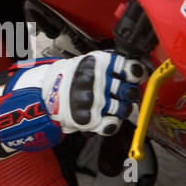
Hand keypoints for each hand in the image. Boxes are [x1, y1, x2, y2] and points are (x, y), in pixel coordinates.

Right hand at [0, 52, 146, 151]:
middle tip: (123, 94)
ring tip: (112, 107)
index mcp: (98, 63)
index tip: (135, 77)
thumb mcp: (89, 61)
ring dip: (122, 109)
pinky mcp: (88, 119)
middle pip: (130, 91)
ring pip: (124, 109)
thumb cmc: (70, 77)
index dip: (136, 75)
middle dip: (130, 94)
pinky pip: (111, 125)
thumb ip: (114, 64)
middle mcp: (96, 81)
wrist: (45, 94)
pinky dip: (113, 124)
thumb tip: (141, 70)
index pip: (131, 69)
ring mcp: (92, 101)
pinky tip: (109, 119)